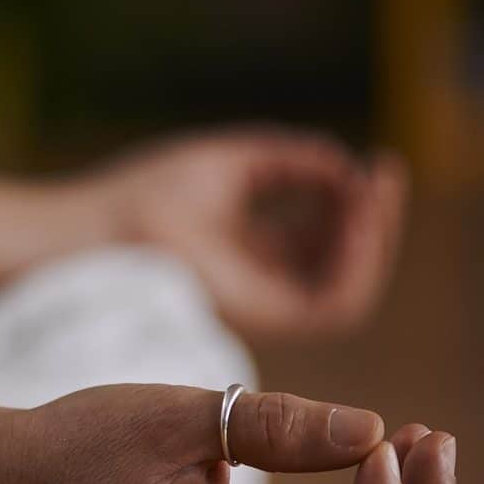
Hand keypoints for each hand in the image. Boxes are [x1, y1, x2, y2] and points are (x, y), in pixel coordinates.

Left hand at [90, 129, 407, 338]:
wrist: (99, 228)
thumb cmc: (143, 194)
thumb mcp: (232, 162)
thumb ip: (291, 160)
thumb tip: (346, 166)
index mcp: (249, 251)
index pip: (322, 237)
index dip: (355, 201)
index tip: (375, 161)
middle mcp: (260, 285)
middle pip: (340, 264)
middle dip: (374, 219)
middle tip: (384, 172)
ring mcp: (261, 308)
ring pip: (346, 291)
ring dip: (373, 242)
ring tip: (373, 192)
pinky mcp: (259, 323)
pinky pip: (332, 308)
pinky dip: (357, 266)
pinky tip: (359, 219)